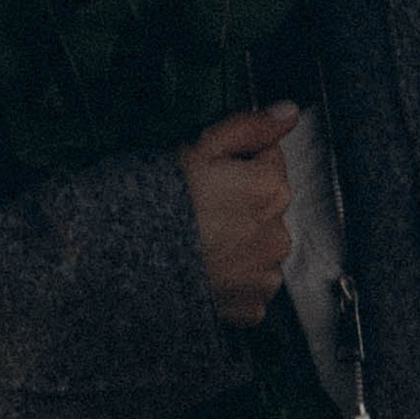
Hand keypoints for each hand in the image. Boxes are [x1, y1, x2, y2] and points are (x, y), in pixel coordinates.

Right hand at [180, 103, 300, 328]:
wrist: (129, 262)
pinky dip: (234, 278)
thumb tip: (289, 112)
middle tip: (201, 207)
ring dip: (241, 242)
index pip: (270, 161)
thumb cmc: (162, 203)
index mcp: (271, 190)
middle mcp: (277, 235)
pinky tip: (206, 267)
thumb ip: (251, 128)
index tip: (214, 172)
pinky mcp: (250, 306)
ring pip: (260, 246)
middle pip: (267, 206)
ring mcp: (264, 274)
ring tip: (201, 240)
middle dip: (242, 203)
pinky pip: (250, 285)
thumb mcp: (203, 148)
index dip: (239, 162)